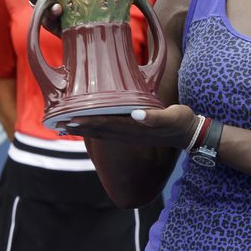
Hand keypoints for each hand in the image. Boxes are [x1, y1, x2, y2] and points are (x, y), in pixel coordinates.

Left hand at [61, 105, 198, 148]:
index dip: (89, 122)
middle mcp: (131, 134)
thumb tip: (137, 115)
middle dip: (81, 127)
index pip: (108, 125)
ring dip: (86, 130)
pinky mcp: (135, 133)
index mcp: (136, 128)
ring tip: (68, 126)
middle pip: (101, 132)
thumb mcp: (173, 117)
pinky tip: (92, 127)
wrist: (191, 134)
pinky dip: (97, 130)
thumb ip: (155, 117)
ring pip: (104, 134)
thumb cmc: (182, 122)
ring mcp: (132, 135)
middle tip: (60, 123)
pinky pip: (111, 132)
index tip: (72, 119)